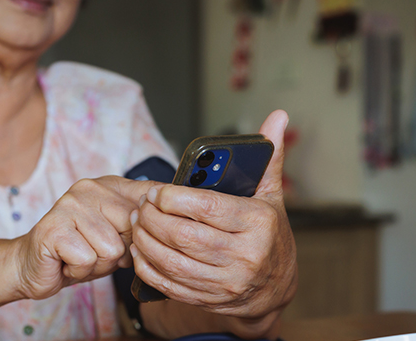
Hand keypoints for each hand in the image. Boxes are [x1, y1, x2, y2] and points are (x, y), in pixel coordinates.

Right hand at [15, 176, 152, 299]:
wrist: (31, 266)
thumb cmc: (78, 251)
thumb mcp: (116, 236)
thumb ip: (138, 225)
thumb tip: (169, 220)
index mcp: (109, 186)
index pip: (151, 193)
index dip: (157, 220)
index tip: (155, 232)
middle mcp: (89, 189)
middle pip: (133, 229)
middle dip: (119, 252)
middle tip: (96, 252)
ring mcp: (69, 205)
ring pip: (111, 249)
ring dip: (97, 264)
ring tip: (80, 257)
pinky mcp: (54, 228)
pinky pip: (87, 260)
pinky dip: (79, 271)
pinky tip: (67, 263)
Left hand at [130, 110, 296, 319]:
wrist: (277, 287)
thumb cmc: (269, 234)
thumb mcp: (271, 196)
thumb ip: (269, 157)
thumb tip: (278, 117)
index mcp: (258, 223)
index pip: (207, 207)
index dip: (174, 198)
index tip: (157, 192)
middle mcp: (245, 255)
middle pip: (184, 235)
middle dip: (153, 219)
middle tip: (142, 206)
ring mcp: (227, 282)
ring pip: (172, 261)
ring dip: (145, 241)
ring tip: (137, 224)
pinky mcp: (211, 300)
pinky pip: (170, 285)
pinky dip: (148, 268)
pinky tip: (140, 252)